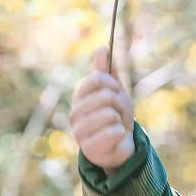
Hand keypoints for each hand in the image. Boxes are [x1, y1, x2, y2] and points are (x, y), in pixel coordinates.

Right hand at [68, 46, 134, 169]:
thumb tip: (103, 47)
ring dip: (120, 121)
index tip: (116, 91)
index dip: (112, 83)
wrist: (118, 145)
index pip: (96, 79)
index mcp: (79, 96)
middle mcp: (75, 113)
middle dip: (120, 105)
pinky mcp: (89, 148)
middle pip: (105, 96)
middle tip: (119, 114)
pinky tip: (116, 138)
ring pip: (110, 114)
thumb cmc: (115, 116)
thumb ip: (107, 72)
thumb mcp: (114, 92)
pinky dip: (120, 134)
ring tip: (116, 126)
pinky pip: (113, 132)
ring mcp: (79, 131)